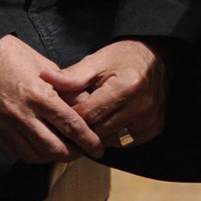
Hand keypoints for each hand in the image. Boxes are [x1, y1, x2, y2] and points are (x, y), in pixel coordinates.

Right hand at [0, 35, 105, 163]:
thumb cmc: (14, 56)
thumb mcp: (46, 66)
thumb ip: (66, 89)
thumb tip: (85, 106)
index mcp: (40, 96)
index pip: (71, 125)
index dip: (88, 140)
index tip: (98, 149)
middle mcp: (24, 115)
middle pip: (54, 148)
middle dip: (72, 154)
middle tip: (82, 152)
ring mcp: (7, 127)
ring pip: (36, 155)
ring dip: (53, 157)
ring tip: (64, 152)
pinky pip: (17, 153)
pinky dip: (33, 155)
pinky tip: (41, 150)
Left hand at [43, 39, 169, 149]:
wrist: (157, 58)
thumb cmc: (123, 57)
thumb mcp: (97, 61)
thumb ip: (72, 76)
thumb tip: (44, 78)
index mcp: (126, 88)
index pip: (87, 114)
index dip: (70, 115)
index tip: (61, 111)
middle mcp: (141, 107)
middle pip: (97, 130)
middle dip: (81, 126)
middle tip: (72, 118)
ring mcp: (149, 121)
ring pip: (109, 140)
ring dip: (96, 133)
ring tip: (90, 119)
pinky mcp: (153, 129)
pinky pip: (123, 142)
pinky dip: (111, 135)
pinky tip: (107, 122)